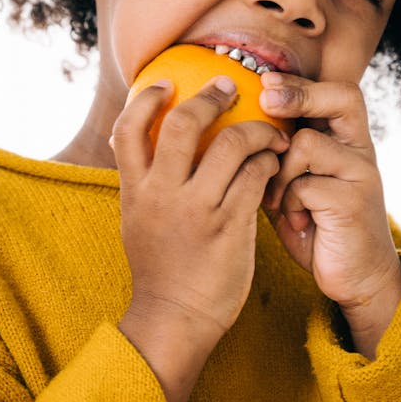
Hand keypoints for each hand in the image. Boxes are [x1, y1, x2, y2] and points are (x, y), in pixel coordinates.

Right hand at [112, 75, 289, 401]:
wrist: (175, 318)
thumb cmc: (160, 271)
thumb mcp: (137, 221)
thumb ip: (143, 185)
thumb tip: (142, 149)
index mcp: (136, 191)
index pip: (127, 129)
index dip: (146, 99)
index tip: (166, 83)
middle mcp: (162, 195)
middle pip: (181, 123)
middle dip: (209, 96)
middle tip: (229, 88)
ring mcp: (197, 209)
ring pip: (231, 144)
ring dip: (256, 129)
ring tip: (269, 131)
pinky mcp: (230, 225)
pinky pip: (255, 176)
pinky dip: (268, 162)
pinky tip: (273, 164)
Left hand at [259, 72, 400, 357]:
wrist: (352, 276)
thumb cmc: (314, 226)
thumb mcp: (289, 186)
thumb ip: (270, 158)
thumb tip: (219, 132)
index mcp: (345, 140)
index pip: (335, 91)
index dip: (299, 82)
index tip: (263, 82)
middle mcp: (359, 149)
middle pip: (340, 96)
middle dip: (298, 95)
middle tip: (266, 102)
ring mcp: (361, 173)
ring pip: (306, 143)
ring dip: (278, 172)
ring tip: (276, 201)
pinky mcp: (354, 202)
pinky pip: (304, 185)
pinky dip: (288, 204)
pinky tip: (296, 223)